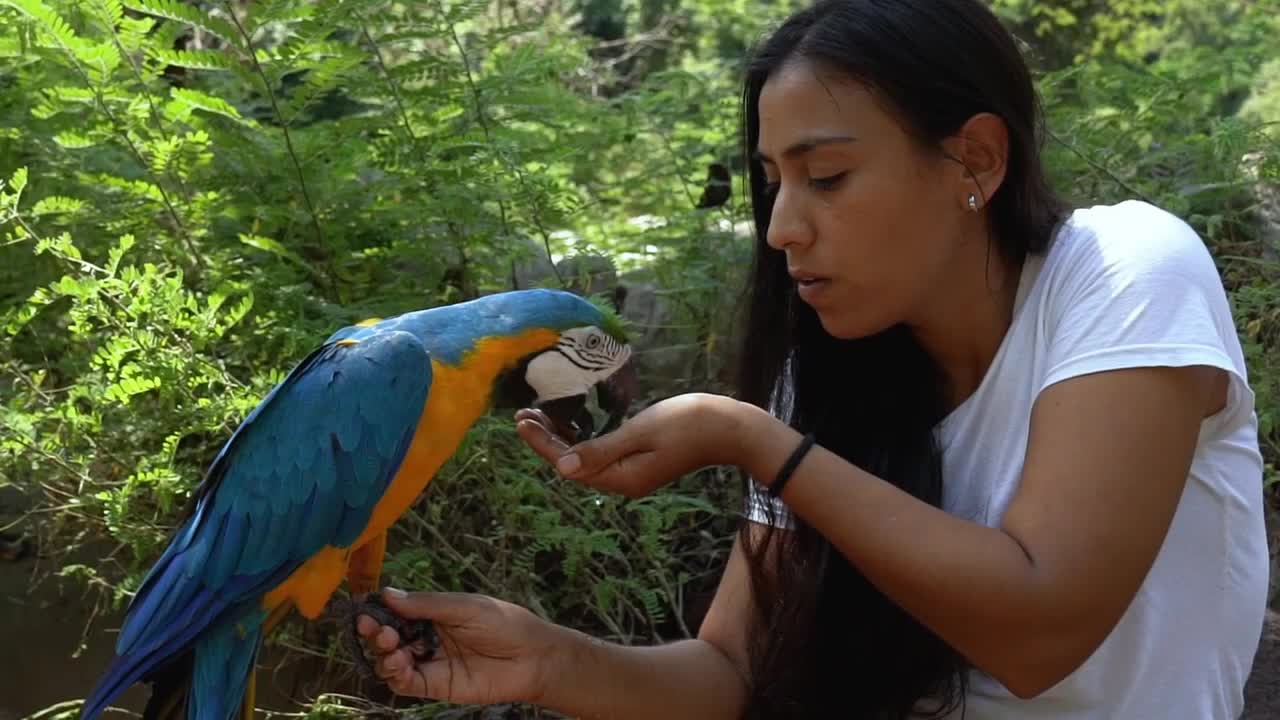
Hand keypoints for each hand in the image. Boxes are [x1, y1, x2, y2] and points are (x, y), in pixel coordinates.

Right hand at [355, 588, 565, 704]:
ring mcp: (431, 662)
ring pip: (391, 661)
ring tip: (390, 647)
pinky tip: (398, 664)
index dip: (378, 612)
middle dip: (375, 633)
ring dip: (382, 654)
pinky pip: (407, 684)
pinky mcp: (436, 686)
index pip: (396, 612)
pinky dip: (395, 675)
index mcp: (434, 613)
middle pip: (388, 638)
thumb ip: (426, 604)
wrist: (532, 657)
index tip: (366, 610)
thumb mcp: (465, 607)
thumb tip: (387, 594)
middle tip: (375, 629)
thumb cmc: (505, 624)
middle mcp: (428, 637)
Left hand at [515, 392, 752, 497]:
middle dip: (547, 440)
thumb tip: (562, 466)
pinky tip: (572, 421)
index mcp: (622, 478)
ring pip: (585, 458)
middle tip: (523, 414)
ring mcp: (632, 473)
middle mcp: (623, 481)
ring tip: (539, 414)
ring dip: (562, 437)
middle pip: (574, 464)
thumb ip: (602, 449)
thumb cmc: (689, 423)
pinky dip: (582, 437)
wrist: (731, 428)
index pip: (570, 465)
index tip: (522, 421)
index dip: (543, 444)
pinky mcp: (640, 460)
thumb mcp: (642, 432)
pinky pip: (601, 453)